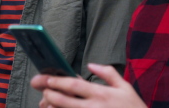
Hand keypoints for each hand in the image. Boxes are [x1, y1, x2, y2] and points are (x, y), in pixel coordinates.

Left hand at [31, 63, 146, 107]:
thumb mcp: (126, 87)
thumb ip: (108, 73)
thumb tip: (91, 65)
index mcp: (102, 94)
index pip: (75, 85)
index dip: (58, 81)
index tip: (47, 78)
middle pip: (65, 101)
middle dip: (50, 94)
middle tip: (43, 90)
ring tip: (45, 103)